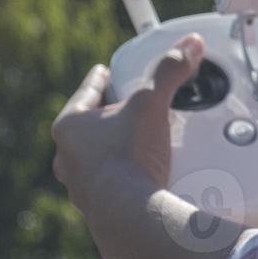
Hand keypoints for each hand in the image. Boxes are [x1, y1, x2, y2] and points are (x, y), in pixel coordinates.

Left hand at [52, 34, 235, 258]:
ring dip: (116, 148)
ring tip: (140, 142)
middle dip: (110, 117)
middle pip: (91, 127)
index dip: (99, 79)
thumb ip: (169, 71)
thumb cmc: (127, 156)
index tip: (104, 72)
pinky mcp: (98, 206)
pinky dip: (125, 174)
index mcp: (70, 128)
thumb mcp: (151, 103)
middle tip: (130, 108)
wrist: (129, 214)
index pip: (86, 93)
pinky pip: (110, 182)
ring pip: (97, 157)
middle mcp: (68, 158)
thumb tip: (188, 45)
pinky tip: (143, 173)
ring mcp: (81, 185)